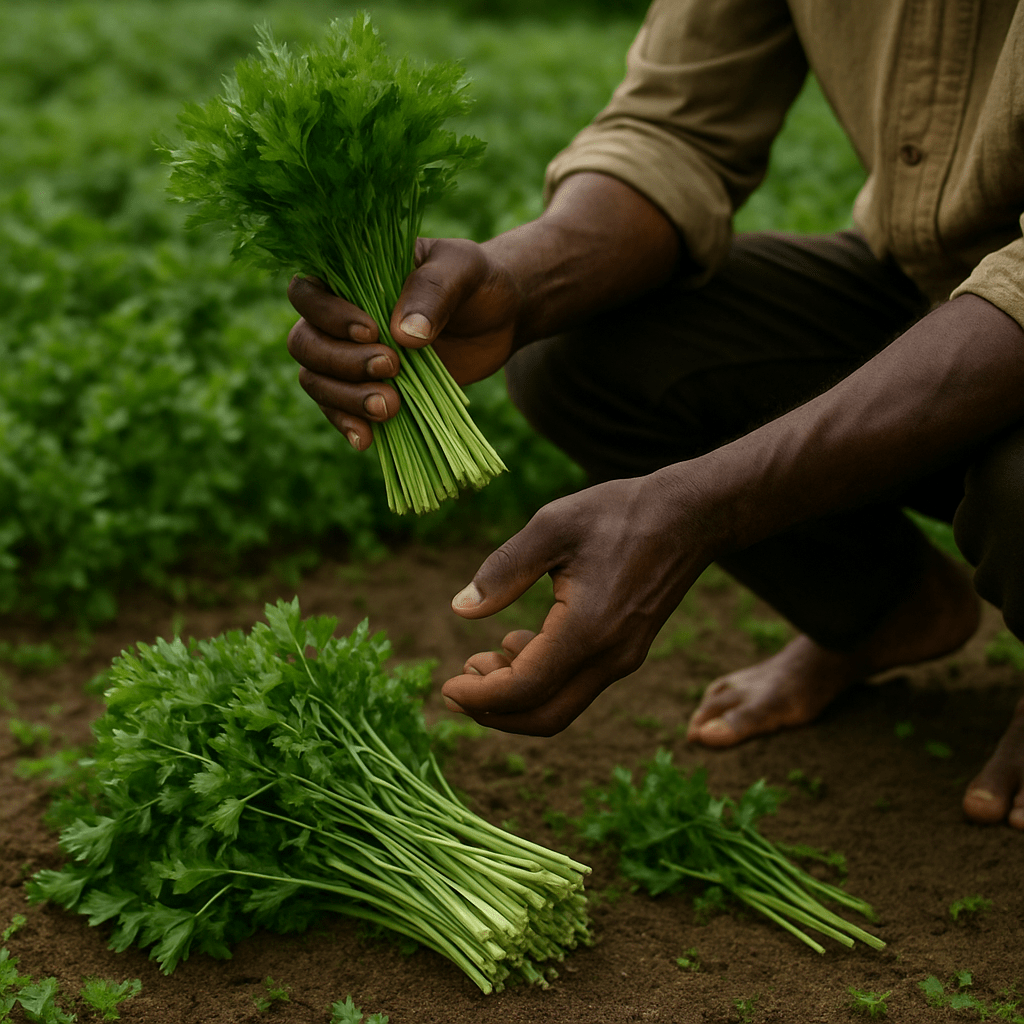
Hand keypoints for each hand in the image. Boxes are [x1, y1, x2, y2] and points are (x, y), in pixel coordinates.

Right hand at [286, 238, 520, 449]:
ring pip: (316, 380)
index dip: (328, 315)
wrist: (498, 319)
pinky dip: (348, 424)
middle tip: (392, 367)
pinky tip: (367, 439)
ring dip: (346, 398)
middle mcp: (338, 317)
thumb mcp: (463, 269)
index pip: (307, 293)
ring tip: (390, 406)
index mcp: (349, 275)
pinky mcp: (368, 390)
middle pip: (305, 344)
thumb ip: (433, 291)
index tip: (372, 330)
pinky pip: (339, 410)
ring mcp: (350, 357)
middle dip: (342, 362)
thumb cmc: (475, 282)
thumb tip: (404, 334)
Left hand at [441, 470, 713, 734]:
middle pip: (545, 716)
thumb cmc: (620, 512)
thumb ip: (504, 570)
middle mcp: (610, 656)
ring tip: (480, 660)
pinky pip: (578, 686)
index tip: (446, 685)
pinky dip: (541, 681)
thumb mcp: (552, 526)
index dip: (479, 698)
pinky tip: (518, 642)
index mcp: (588, 629)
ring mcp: (624, 659)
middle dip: (494, 712)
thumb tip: (460, 610)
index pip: (524, 689)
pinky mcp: (628, 651)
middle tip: (457, 685)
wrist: (691, 516)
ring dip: (516, 697)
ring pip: (562, 706)